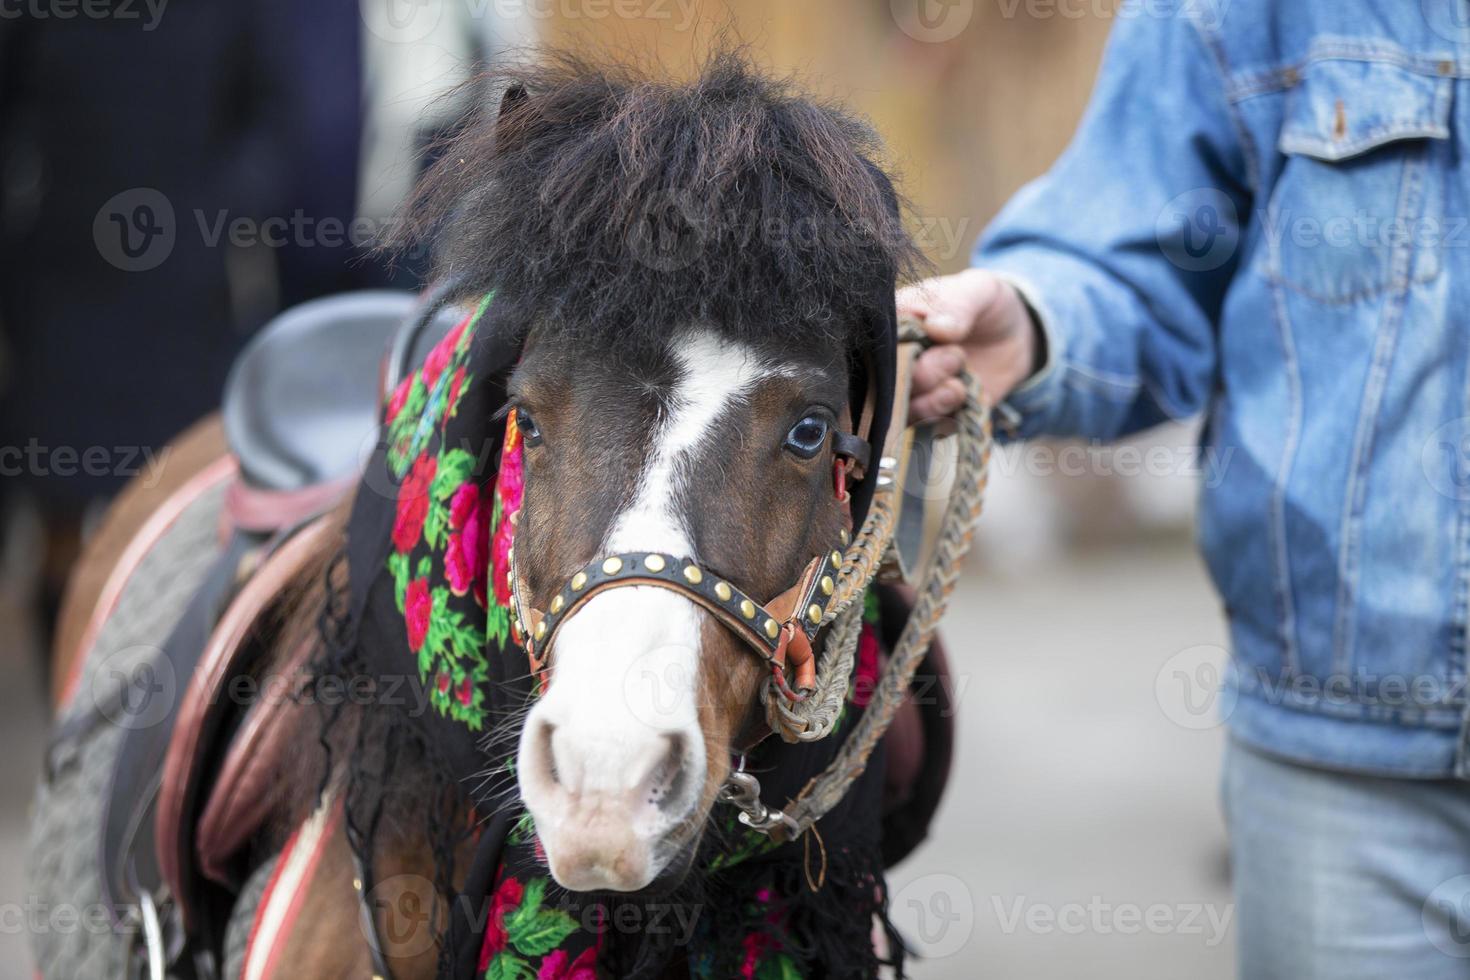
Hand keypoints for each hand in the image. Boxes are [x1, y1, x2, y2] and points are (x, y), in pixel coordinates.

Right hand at [897, 268, 1039, 419]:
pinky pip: (925, 427)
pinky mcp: (932, 412)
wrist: (1016, 337)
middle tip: (956, 356)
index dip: (899, 348)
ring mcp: (913, 388)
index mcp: (896, 322)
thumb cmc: (987, 306)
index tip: (929, 339)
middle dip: (923, 374)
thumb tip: (935, 327)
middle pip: (887, 381)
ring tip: (959, 384)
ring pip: (902, 409)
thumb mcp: (979, 290)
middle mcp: (897, 358)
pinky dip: (943, 416)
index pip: (877, 342)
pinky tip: (962, 394)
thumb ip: (959, 304)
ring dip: (931, 400)